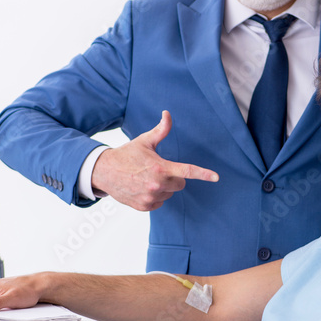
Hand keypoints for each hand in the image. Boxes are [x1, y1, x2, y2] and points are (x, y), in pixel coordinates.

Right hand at [91, 110, 218, 210]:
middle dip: (174, 178)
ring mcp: (151, 197)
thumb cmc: (126, 155)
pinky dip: (154, 197)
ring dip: (163, 188)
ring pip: (169, 194)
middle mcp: (157, 184)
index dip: (203, 174)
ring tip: (146, 179)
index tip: (216, 177)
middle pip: (180, 185)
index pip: (187, 171)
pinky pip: (159, 203)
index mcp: (161, 167)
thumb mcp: (144, 141)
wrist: (104, 172)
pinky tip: (142, 188)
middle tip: (159, 170)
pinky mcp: (144, 206)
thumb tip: (167, 114)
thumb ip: (161, 130)